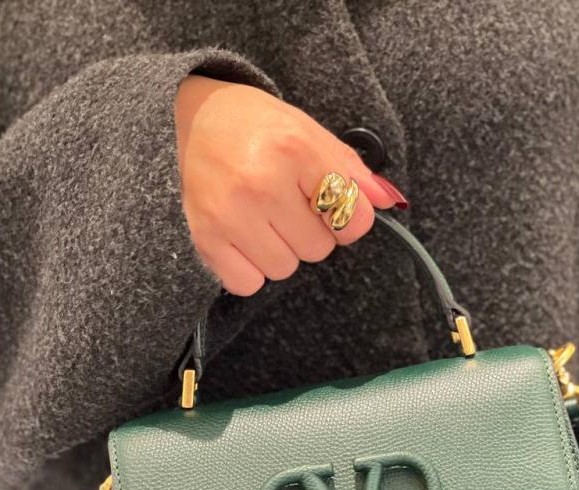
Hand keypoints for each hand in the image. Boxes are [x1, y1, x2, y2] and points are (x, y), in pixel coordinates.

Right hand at [174, 76, 406, 295]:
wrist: (190, 116)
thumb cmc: (255, 127)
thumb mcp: (308, 132)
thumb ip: (349, 169)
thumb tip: (387, 201)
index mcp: (295, 149)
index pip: (351, 216)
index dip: (348, 217)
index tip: (331, 205)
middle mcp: (261, 182)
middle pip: (318, 248)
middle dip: (308, 231)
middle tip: (285, 204)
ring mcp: (230, 213)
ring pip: (284, 268)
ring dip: (279, 251)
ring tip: (261, 219)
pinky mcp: (206, 238)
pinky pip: (248, 283)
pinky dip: (250, 270)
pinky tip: (242, 238)